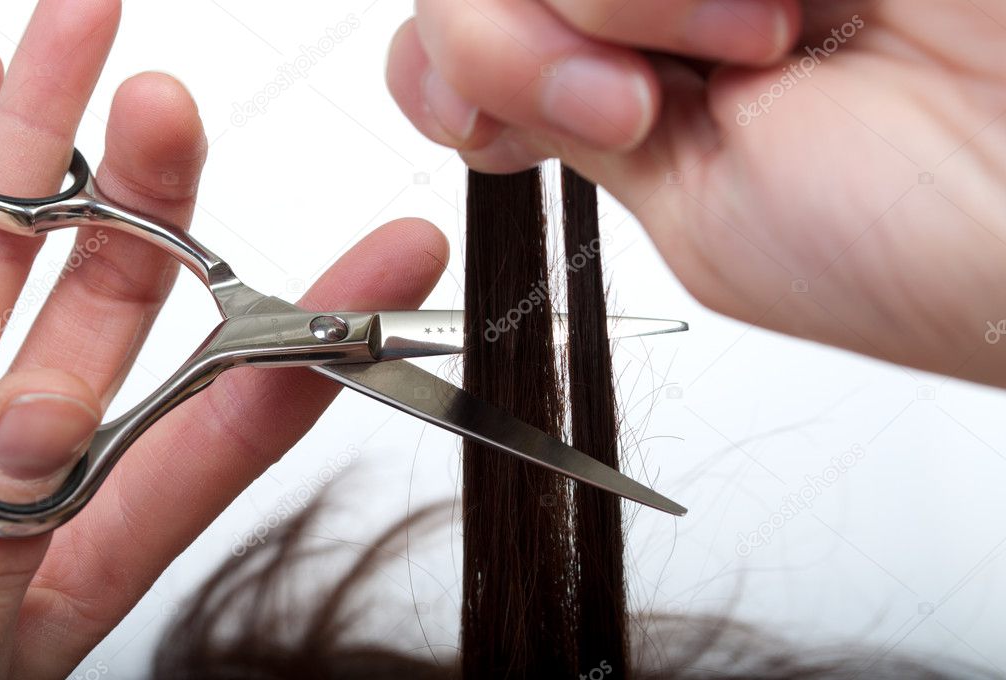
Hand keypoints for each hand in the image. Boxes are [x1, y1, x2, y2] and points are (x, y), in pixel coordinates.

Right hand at [0, 1, 447, 676]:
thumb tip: (31, 439)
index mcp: (87, 540)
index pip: (231, 421)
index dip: (323, 336)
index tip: (402, 254)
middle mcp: (22, 451)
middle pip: (112, 303)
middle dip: (144, 193)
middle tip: (169, 101)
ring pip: (2, 249)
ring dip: (30, 139)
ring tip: (72, 28)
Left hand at [388, 0, 1005, 385]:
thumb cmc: (894, 245)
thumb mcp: (690, 213)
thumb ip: (575, 125)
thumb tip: (478, 69)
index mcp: (626, 92)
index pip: (454, 36)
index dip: (440, 67)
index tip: (489, 128)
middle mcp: (658, 3)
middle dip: (507, 42)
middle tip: (624, 109)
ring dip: (619, 1)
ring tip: (755, 50)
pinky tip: (778, 11)